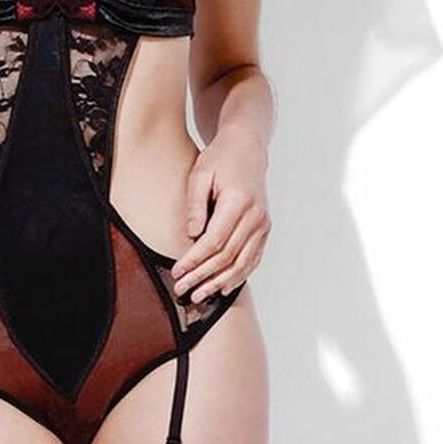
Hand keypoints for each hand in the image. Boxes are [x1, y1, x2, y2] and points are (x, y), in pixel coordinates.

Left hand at [172, 132, 271, 301]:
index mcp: (238, 201)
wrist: (247, 148)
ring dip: (220, 281)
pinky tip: (223, 286)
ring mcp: (263, 224)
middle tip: (183, 290)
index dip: (194, 260)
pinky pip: (253, 258)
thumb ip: (195, 204)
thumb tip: (192, 235)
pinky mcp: (264, 229)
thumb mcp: (199, 174)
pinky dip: (238, 275)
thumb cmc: (219, 159)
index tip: (177, 272)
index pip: (214, 241)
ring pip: (243, 262)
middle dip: (203, 276)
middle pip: (228, 256)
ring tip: (200, 295)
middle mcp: (255, 216)